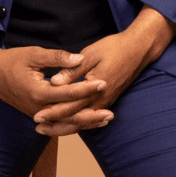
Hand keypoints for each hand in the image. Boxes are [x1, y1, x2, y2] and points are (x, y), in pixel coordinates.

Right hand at [0, 36, 113, 131]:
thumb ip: (57, 58)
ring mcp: (37, 114)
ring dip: (85, 123)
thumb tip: (79, 58)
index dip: (87, 88)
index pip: (68, 93)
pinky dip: (74, 124)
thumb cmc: (13, 60)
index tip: (104, 82)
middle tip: (111, 113)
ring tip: (104, 120)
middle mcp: (38, 108)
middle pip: (69, 116)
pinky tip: (87, 122)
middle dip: (91, 115)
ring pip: (65, 124)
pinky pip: (58, 124)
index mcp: (38, 92)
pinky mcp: (37, 115)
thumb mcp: (34, 54)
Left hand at [34, 7, 175, 136]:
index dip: (52, 112)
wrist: (138, 50)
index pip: (70, 106)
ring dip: (66, 126)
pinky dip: (79, 122)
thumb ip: (72, 70)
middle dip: (56, 124)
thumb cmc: (113, 48)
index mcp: (95, 89)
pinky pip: (91, 116)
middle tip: (38, 128)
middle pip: (76, 119)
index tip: (37, 117)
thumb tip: (54, 82)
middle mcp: (101, 100)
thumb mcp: (90, 54)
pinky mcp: (109, 100)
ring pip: (84, 121)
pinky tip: (69, 122)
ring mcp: (106, 102)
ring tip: (49, 128)